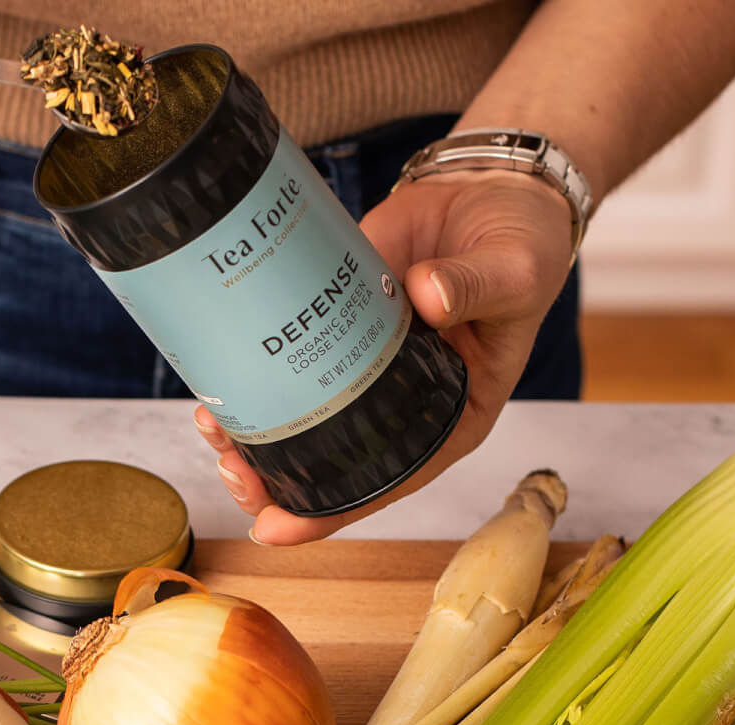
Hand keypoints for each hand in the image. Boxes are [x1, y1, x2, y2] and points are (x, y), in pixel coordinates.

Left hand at [198, 171, 576, 543]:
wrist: (492, 184)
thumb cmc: (522, 244)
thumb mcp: (515, 272)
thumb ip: (473, 287)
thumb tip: (425, 296)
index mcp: (454, 412)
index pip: (390, 479)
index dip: (332, 511)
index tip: (274, 529)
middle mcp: (402, 398)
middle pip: (334, 457)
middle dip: (275, 475)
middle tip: (232, 471)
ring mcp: (365, 360)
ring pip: (303, 411)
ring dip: (253, 427)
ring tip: (212, 425)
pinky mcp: (338, 316)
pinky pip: (291, 351)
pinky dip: (253, 367)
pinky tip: (218, 372)